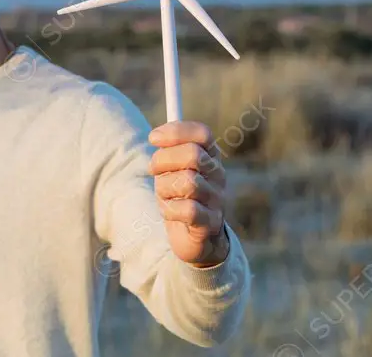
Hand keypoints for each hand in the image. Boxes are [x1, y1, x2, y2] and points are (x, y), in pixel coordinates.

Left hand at [148, 121, 229, 266]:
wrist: (197, 239)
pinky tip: (169, 212)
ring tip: (164, 195)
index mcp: (211, 157)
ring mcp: (217, 199)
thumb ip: (169, 153)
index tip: (153, 138)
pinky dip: (170, 209)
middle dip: (164, 160)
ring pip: (187, 182)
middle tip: (152, 169)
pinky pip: (187, 209)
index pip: (202, 133)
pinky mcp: (210, 222)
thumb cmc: (181, 198)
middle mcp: (218, 175)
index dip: (176, 132)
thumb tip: (157, 137)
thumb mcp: (173, 171)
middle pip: (193, 154)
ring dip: (165, 188)